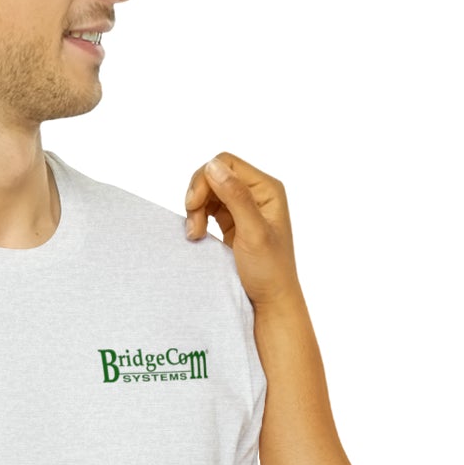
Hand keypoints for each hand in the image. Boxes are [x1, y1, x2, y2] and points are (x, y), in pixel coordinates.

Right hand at [183, 154, 300, 309]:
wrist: (270, 301)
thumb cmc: (269, 271)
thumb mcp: (253, 233)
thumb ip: (236, 197)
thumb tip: (213, 165)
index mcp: (267, 189)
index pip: (227, 163)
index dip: (205, 179)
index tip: (193, 205)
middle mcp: (257, 193)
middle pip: (214, 174)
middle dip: (198, 196)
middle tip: (193, 225)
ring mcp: (244, 206)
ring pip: (208, 190)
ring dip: (195, 208)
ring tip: (195, 234)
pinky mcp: (232, 220)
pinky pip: (208, 206)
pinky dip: (197, 217)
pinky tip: (198, 235)